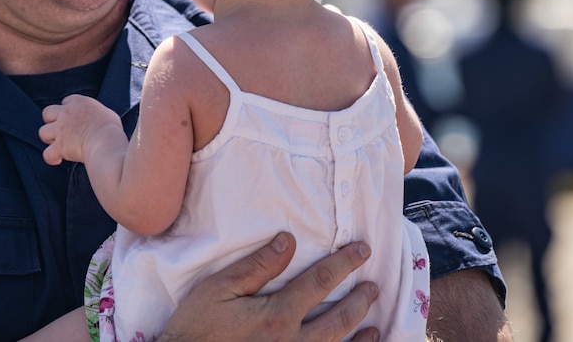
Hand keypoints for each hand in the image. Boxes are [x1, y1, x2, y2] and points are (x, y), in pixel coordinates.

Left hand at [39, 94, 123, 165]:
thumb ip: (97, 113)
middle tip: (60, 131)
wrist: (107, 141)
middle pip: (47, 113)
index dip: (67, 110)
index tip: (73, 120)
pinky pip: (47, 153)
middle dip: (51, 122)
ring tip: (57, 145)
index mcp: (79, 102)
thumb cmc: (111, 129)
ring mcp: (61, 129)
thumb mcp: (107, 114)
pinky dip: (51, 158)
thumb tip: (99, 118)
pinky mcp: (60, 146)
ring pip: (42, 132)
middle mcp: (67, 113)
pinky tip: (58, 159)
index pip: (66, 101)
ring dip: (48, 139)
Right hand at [159, 233, 380, 341]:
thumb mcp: (220, 289)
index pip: (320, 282)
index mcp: (278, 315)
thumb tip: (288, 241)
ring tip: (374, 323)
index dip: (344, 263)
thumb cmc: (198, 327)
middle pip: (339, 318)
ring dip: (360, 334)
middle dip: (359, 299)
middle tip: (373, 285)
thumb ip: (257, 266)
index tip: (362, 249)